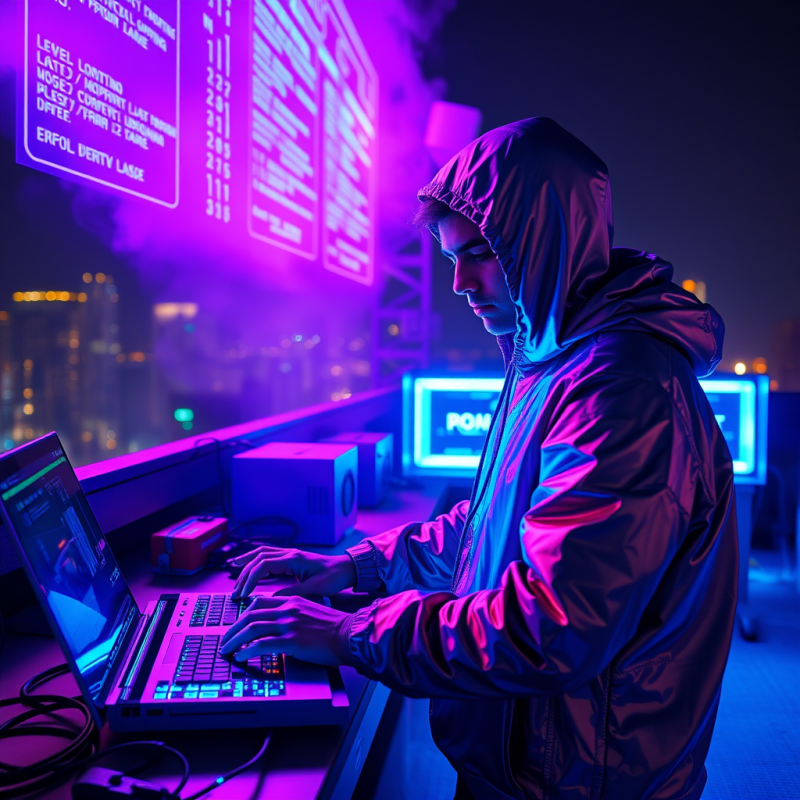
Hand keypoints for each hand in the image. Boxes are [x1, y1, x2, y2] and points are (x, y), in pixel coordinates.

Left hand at [219, 596, 351, 666]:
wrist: (349, 634)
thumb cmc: (334, 627)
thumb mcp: (311, 610)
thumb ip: (294, 613)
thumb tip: (278, 625)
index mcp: (292, 600)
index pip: (259, 602)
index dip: (243, 614)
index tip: (237, 625)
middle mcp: (288, 609)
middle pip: (250, 615)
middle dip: (233, 629)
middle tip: (225, 640)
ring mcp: (289, 624)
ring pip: (251, 628)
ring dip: (235, 640)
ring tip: (228, 650)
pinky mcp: (292, 641)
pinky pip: (261, 645)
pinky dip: (248, 651)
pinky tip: (242, 657)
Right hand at [230, 546, 356, 598]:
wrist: (347, 569)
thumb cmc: (334, 577)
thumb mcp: (315, 588)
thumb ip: (293, 593)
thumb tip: (271, 598)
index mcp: (294, 558)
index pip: (263, 565)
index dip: (250, 579)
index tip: (243, 594)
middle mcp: (289, 553)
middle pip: (258, 558)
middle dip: (244, 574)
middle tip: (236, 592)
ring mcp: (289, 554)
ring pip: (261, 554)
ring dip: (246, 564)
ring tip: (233, 576)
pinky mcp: (291, 559)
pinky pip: (268, 556)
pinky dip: (255, 561)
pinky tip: (248, 567)